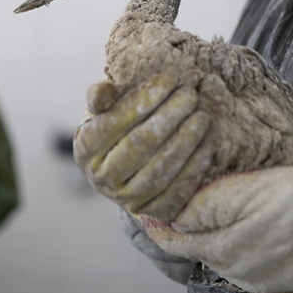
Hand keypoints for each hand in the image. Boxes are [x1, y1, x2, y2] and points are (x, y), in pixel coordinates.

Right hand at [74, 72, 212, 218]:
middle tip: (190, 95)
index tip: (168, 79)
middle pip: (139, 145)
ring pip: (159, 170)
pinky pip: (176, 192)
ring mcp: (127, 200)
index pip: (113, 122)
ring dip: (185, 141)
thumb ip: (100, 98)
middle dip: (168, 117)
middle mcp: (102, 178)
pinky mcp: (153, 212)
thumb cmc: (115, 130)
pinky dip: (193, 169)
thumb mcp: (101, 112)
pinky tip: (207, 146)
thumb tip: (104, 90)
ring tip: (202, 117)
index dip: (142, 100)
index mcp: (86, 149)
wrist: (123, 172)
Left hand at [144, 166, 292, 292]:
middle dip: (190, 227)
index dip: (156, 223)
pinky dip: (246, 244)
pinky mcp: (277, 279)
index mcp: (220, 248)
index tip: (146, 210)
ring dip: (221, 235)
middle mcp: (233, 269)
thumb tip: (171, 212)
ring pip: (225, 253)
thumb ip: (206, 203)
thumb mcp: (245, 191)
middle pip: (198, 246)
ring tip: (228, 212)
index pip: (173, 239)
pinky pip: (250, 261)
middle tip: (185, 203)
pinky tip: (257, 228)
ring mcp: (256, 278)